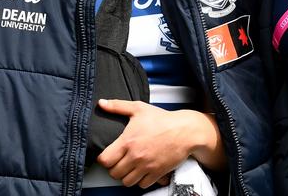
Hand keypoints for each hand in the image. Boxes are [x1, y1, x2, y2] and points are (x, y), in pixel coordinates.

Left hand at [97, 99, 224, 188]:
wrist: (185, 130)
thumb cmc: (163, 120)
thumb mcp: (139, 108)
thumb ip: (118, 106)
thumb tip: (102, 103)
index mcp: (128, 141)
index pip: (105, 160)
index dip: (104, 159)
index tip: (108, 155)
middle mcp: (136, 156)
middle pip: (114, 173)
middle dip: (115, 168)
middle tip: (119, 162)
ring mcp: (146, 166)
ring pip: (127, 182)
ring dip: (126, 176)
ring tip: (129, 168)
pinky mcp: (157, 173)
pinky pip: (142, 185)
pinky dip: (140, 180)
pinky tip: (142, 171)